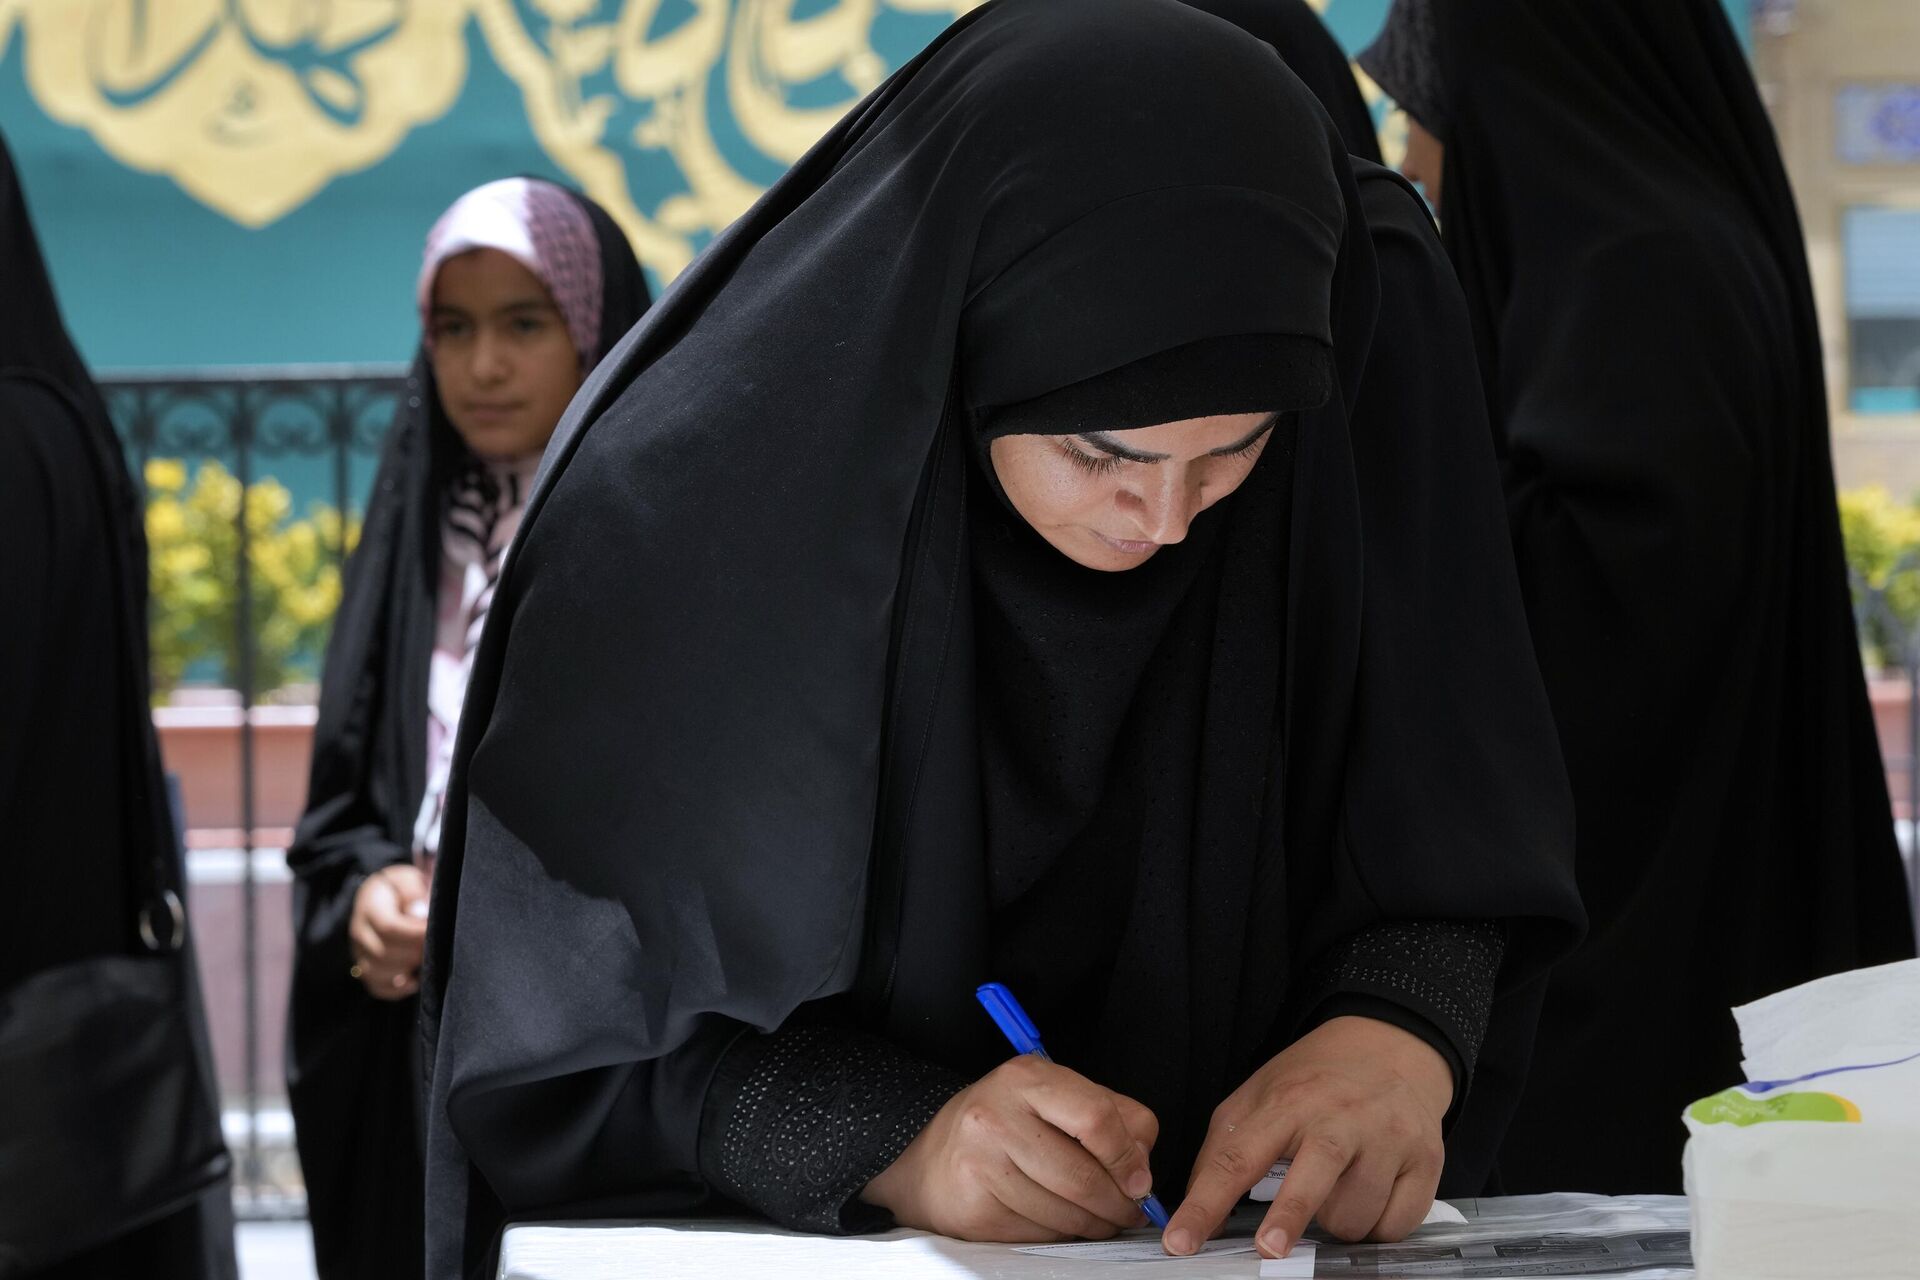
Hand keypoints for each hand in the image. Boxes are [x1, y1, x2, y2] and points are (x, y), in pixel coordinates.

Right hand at [348, 864, 429, 999]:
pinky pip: (377, 988)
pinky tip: (415, 979)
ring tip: (427, 959)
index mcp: (370, 907)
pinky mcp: (366, 969)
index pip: (388, 928)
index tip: (435, 931)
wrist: (383, 897)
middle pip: (383, 953)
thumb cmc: (401, 888)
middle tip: (437, 946)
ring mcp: (360, 954)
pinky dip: (397, 989)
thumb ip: (413, 891)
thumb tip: (420, 913)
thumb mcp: (408, 879)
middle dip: (414, 953)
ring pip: (377, 973)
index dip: (414, 934)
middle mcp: (360, 933)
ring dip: (406, 970)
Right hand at [862, 1055, 1160, 1241]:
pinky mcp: (974, 1208)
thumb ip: (1110, 1117)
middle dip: (1118, 1204)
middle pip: (1083, 1176)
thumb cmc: (1006, 1125)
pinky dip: (1062, 1235)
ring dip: (1095, 1225)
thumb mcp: (1054, 1098)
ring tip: (1102, 1220)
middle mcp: (998, 1115)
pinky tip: (1062, 1223)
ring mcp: (981, 1163)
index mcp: (1026, 1078)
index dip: (1127, 1157)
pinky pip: (1040, 1234)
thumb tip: (1142, 1166)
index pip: (1096, 1118)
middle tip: (1130, 1211)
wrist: (928, 1159)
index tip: (1140, 1181)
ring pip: (1065, 1212)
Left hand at [1164, 1015, 1451, 1259]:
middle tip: (1269, 1248)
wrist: (1391, 1048)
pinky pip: (1395, 1226)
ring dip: (1336, 1224)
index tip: (1180, 1242)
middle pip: (1312, 1175)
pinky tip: (1371, 1196)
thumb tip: (1201, 1217)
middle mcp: (1338, 1117)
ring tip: (1334, 1193)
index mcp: (1285, 1103)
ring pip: (1354, 1216)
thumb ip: (1223, 1152)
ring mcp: (1387, 1138)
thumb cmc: (1313, 1082)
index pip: (1235, 1158)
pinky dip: (1376, 1227)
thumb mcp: (1257, 1098)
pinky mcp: (1426, 1160)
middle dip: (1289, 1215)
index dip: (1205, 1204)